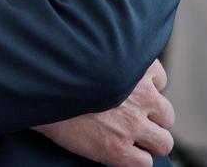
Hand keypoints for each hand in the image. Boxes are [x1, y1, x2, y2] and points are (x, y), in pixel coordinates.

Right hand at [33, 59, 173, 165]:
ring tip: (131, 140)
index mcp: (135, 66)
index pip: (160, 82)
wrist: (40, 88)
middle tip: (134, 121)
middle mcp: (140, 94)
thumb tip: (118, 70)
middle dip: (153, 119)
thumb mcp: (92, 51)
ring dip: (150, 142)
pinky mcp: (119, 150)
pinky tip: (120, 153)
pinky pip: (145, 163)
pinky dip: (135, 160)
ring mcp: (132, 124)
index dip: (147, 90)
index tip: (133, 94)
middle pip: (167, 115)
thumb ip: (113, 60)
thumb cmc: (60, 67)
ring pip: (163, 142)